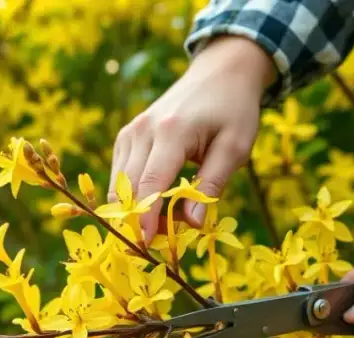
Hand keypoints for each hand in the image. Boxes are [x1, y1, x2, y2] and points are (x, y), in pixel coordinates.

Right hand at [109, 36, 273, 243]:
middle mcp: (143, 130)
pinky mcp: (127, 136)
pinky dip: (132, 196)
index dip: (145, 220)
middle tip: (159, 247)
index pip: (150, 184)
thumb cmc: (233, 111)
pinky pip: (120, 175)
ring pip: (119, 185)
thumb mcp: (235, 148)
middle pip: (129, 188)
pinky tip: (155, 206)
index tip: (144, 247)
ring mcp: (131, 132)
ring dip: (135, 211)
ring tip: (163, 228)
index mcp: (172, 132)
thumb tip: (192, 224)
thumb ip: (211, 186)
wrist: (220, 73)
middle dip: (139, 222)